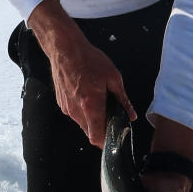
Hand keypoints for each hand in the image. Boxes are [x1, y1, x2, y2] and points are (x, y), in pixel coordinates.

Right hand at [28, 0, 134, 145]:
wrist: (65, 49)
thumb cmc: (90, 60)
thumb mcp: (113, 77)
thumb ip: (123, 100)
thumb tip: (131, 115)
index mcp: (91, 106)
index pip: (96, 137)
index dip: (106, 142)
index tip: (115, 138)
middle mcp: (76, 111)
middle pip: (90, 132)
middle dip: (101, 129)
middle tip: (111, 117)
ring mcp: (66, 107)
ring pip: (82, 123)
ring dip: (92, 119)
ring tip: (99, 101)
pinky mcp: (61, 102)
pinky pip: (74, 113)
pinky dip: (82, 110)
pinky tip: (87, 94)